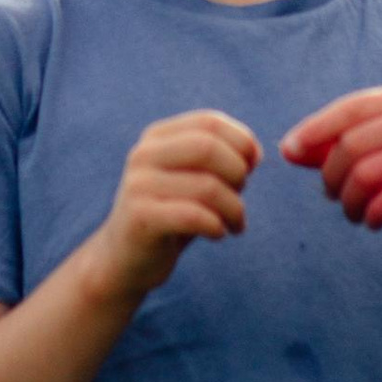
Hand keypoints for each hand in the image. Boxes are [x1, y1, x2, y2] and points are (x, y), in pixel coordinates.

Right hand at [93, 109, 260, 300]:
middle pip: (208, 147)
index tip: (253, 165)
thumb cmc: (171, 216)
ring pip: (207, 186)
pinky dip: (217, 226)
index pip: (209, 122)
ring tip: (235, 224)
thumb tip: (256, 153)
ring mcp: (138, 185)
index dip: (241, 140)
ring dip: (234, 208)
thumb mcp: (194, 180)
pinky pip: (194, 216)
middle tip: (241, 195)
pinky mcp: (140, 218)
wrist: (124, 260)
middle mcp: (144, 155)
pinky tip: (219, 234)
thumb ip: (222, 161)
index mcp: (157, 137)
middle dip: (237, 172)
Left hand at [281, 87, 381, 255]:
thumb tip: (288, 150)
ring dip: (349, 203)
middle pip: (351, 145)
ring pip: (366, 174)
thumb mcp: (376, 154)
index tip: (288, 153)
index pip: (349, 109)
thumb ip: (333, 148)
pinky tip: (373, 222)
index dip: (313, 131)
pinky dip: (372, 216)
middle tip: (334, 198)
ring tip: (354, 213)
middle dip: (331, 178)